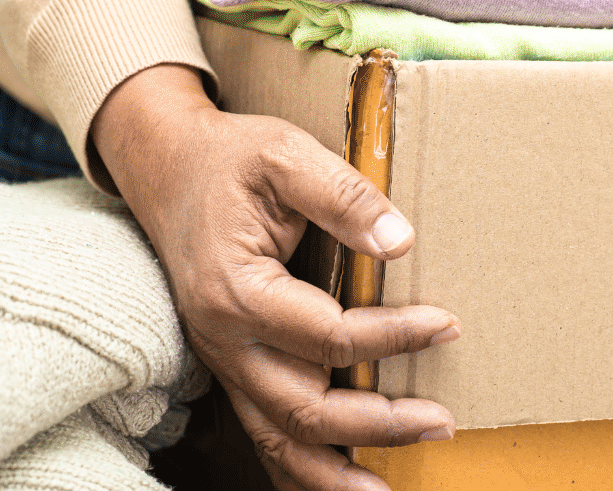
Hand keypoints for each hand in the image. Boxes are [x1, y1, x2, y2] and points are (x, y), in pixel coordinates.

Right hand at [92, 64, 459, 490]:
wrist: (166, 167)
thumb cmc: (229, 159)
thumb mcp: (285, 154)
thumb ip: (342, 194)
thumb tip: (399, 241)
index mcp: (238, 291)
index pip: (329, 335)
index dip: (393, 336)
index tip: (446, 324)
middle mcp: (225, 340)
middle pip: (303, 407)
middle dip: (376, 423)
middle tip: (439, 419)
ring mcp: (224, 360)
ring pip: (276, 438)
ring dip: (333, 470)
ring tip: (387, 489)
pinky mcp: (231, 366)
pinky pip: (263, 430)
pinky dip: (299, 466)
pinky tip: (341, 481)